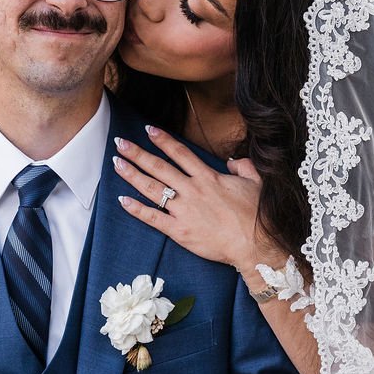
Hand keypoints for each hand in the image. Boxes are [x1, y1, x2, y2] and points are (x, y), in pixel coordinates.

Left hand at [113, 126, 265, 273]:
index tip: (148, 130)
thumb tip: (232, 161)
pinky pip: (153, 218)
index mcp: (208, 177)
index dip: (163, 140)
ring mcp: (184, 211)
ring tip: (116, 163)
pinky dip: (136, 209)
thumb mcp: (256, 183)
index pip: (180, 154)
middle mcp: (192, 190)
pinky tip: (122, 200)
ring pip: (152, 188)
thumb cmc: (256, 215)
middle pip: (159, 167)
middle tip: (120, 143)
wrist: (254, 244)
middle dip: (138, 153)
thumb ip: (243, 167)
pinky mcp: (179, 231)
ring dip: (132, 175)